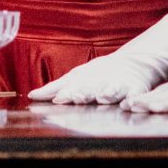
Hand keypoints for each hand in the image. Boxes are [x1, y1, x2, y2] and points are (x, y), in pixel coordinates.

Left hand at [29, 50, 166, 105]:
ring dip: (107, 93)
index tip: (60, 99)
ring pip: (112, 90)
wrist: (133, 63)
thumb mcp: (76, 77)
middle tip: (78, 97)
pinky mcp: (136, 90)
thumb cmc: (98, 73)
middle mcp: (99, 83)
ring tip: (103, 97)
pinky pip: (135, 96)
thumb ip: (54, 88)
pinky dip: (133, 99)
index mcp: (84, 81)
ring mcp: (118, 86)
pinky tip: (129, 104)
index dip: (67, 93)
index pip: (73, 88)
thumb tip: (31, 96)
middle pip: (91, 88)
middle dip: (84, 93)